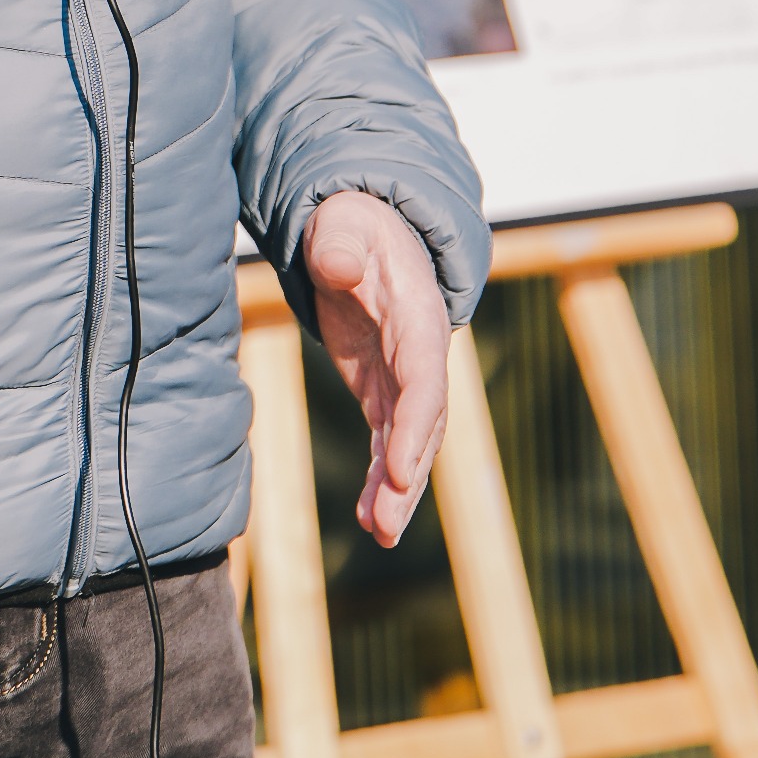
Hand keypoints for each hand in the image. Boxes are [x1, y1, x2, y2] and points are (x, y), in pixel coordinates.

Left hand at [306, 191, 453, 546]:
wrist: (367, 235)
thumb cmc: (355, 226)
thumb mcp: (345, 224)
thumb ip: (341, 244)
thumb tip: (334, 266)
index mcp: (418, 317)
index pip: (423, 376)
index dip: (415, 423)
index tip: (398, 469)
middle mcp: (420, 356)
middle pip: (424, 423)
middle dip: (408, 473)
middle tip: (387, 522)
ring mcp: (405, 378)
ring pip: (408, 443)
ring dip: (396, 491)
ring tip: (379, 533)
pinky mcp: (385, 393)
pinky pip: (387, 443)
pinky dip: (380, 481)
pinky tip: (368, 519)